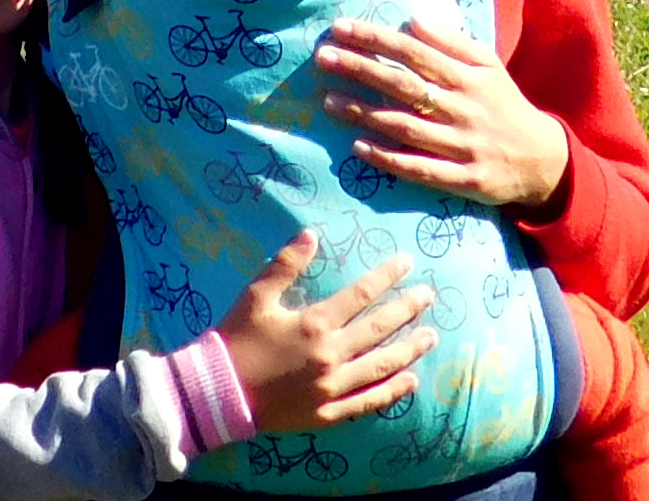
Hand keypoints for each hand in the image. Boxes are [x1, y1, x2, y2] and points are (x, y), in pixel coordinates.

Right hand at [210, 233, 431, 429]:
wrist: (219, 392)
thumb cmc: (237, 339)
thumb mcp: (256, 295)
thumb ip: (285, 264)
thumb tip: (311, 235)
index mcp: (315, 324)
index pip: (360, 295)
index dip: (385, 277)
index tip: (407, 264)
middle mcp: (331, 356)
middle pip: (379, 329)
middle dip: (406, 309)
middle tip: (429, 296)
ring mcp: (333, 388)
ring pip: (382, 366)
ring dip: (409, 349)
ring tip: (430, 336)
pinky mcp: (329, 413)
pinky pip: (369, 402)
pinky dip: (392, 392)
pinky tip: (410, 381)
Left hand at [317, 13, 575, 213]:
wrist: (544, 161)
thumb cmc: (505, 105)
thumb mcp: (488, 65)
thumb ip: (451, 42)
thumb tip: (412, 18)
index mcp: (468, 77)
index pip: (414, 52)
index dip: (376, 39)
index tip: (340, 28)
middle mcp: (464, 109)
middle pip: (404, 86)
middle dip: (361, 69)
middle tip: (322, 58)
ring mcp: (463, 146)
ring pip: (407, 127)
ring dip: (364, 113)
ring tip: (328, 101)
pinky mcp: (465, 180)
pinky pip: (421, 169)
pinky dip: (389, 159)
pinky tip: (358, 148)